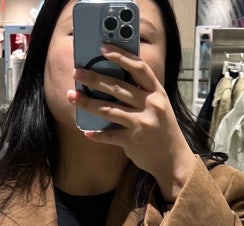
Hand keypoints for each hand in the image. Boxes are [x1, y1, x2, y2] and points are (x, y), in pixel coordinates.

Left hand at [67, 45, 195, 201]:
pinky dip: (97, 134)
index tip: (103, 48)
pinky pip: (110, 135)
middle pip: (118, 88)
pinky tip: (86, 131)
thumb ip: (140, 93)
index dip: (121, 56)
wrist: (172, 158)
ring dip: (87, 103)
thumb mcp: (158, 105)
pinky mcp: (133, 141)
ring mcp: (142, 123)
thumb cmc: (161, 129)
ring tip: (71, 97)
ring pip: (109, 110)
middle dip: (94, 79)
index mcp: (157, 92)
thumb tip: (111, 80)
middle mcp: (150, 105)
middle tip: (76, 72)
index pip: (139, 68)